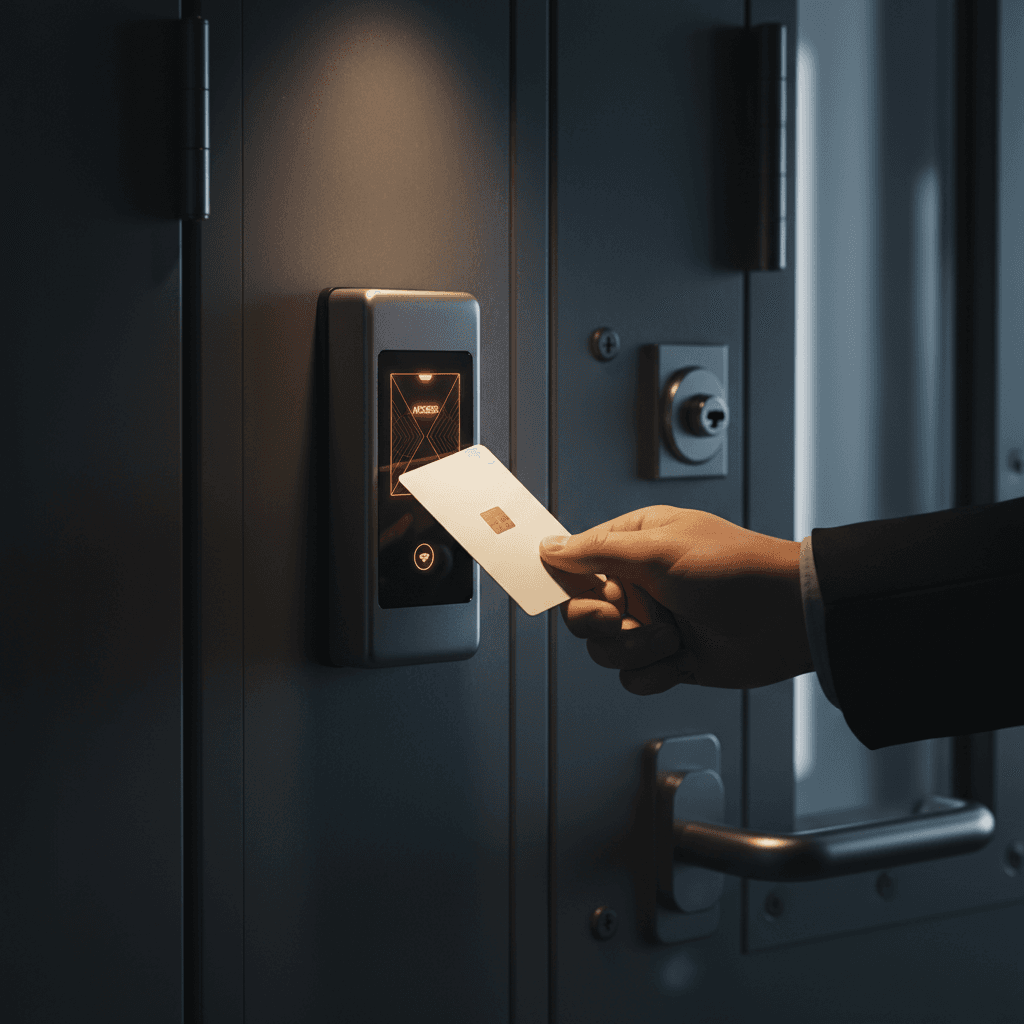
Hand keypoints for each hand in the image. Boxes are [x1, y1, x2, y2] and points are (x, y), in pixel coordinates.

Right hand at [539, 505, 812, 694]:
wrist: (788, 618)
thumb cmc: (732, 569)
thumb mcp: (659, 549)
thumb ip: (598, 551)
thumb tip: (551, 548)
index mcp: (634, 545)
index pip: (577, 563)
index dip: (567, 581)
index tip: (561, 589)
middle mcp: (639, 583)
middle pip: (582, 614)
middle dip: (603, 621)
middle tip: (624, 615)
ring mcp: (654, 622)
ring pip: (605, 650)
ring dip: (638, 647)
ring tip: (673, 634)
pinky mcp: (669, 659)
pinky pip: (633, 677)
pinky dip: (656, 672)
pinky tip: (682, 656)